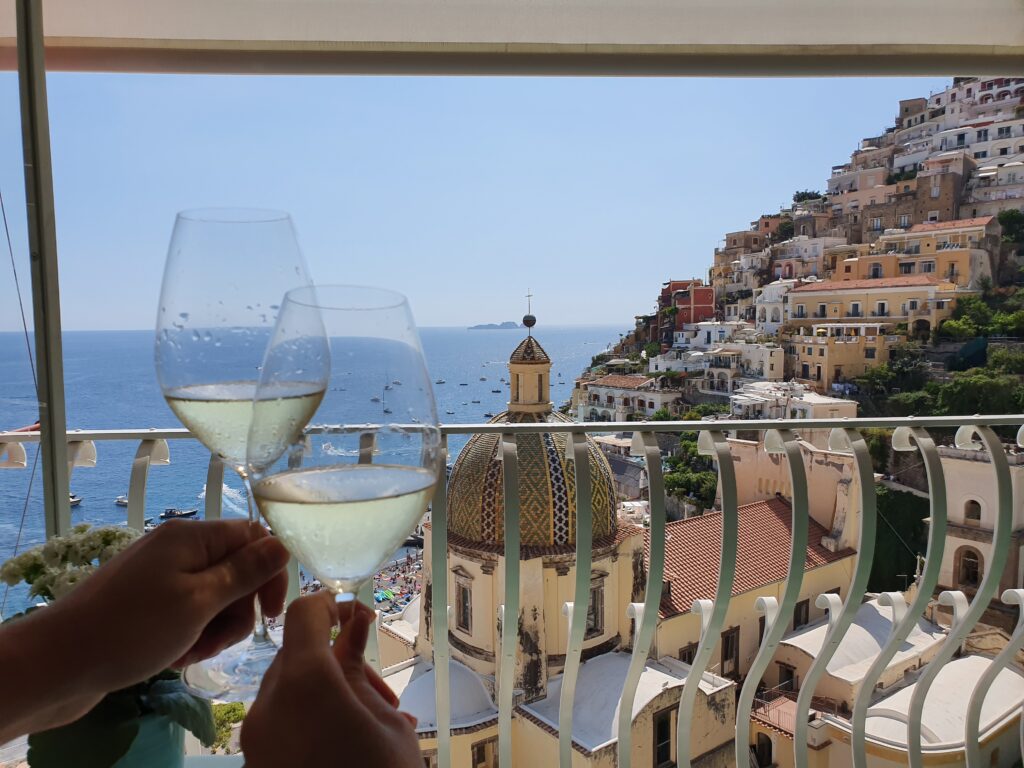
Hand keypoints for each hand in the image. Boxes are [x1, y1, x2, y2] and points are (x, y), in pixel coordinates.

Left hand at [0, 519, 288, 740]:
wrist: (58, 663)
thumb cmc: (133, 629)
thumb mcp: (199, 601)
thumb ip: (245, 572)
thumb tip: (283, 543)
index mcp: (192, 537)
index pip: (255, 538)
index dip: (270, 573)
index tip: (268, 615)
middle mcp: (178, 548)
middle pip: (237, 571)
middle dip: (238, 610)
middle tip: (218, 642)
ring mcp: (161, 576)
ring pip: (215, 596)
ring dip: (215, 628)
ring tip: (191, 653)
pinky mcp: (147, 602)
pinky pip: (188, 611)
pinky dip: (191, 634)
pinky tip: (175, 656)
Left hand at [242, 593, 420, 767]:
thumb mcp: (386, 723)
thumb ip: (360, 668)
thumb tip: (355, 624)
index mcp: (303, 684)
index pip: (304, 613)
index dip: (332, 605)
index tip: (361, 618)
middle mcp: (266, 706)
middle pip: (297, 655)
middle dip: (337, 660)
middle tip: (379, 691)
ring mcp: (256, 740)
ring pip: (288, 689)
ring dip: (325, 691)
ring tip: (367, 723)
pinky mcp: (255, 762)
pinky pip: (281, 723)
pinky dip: (310, 719)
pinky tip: (343, 739)